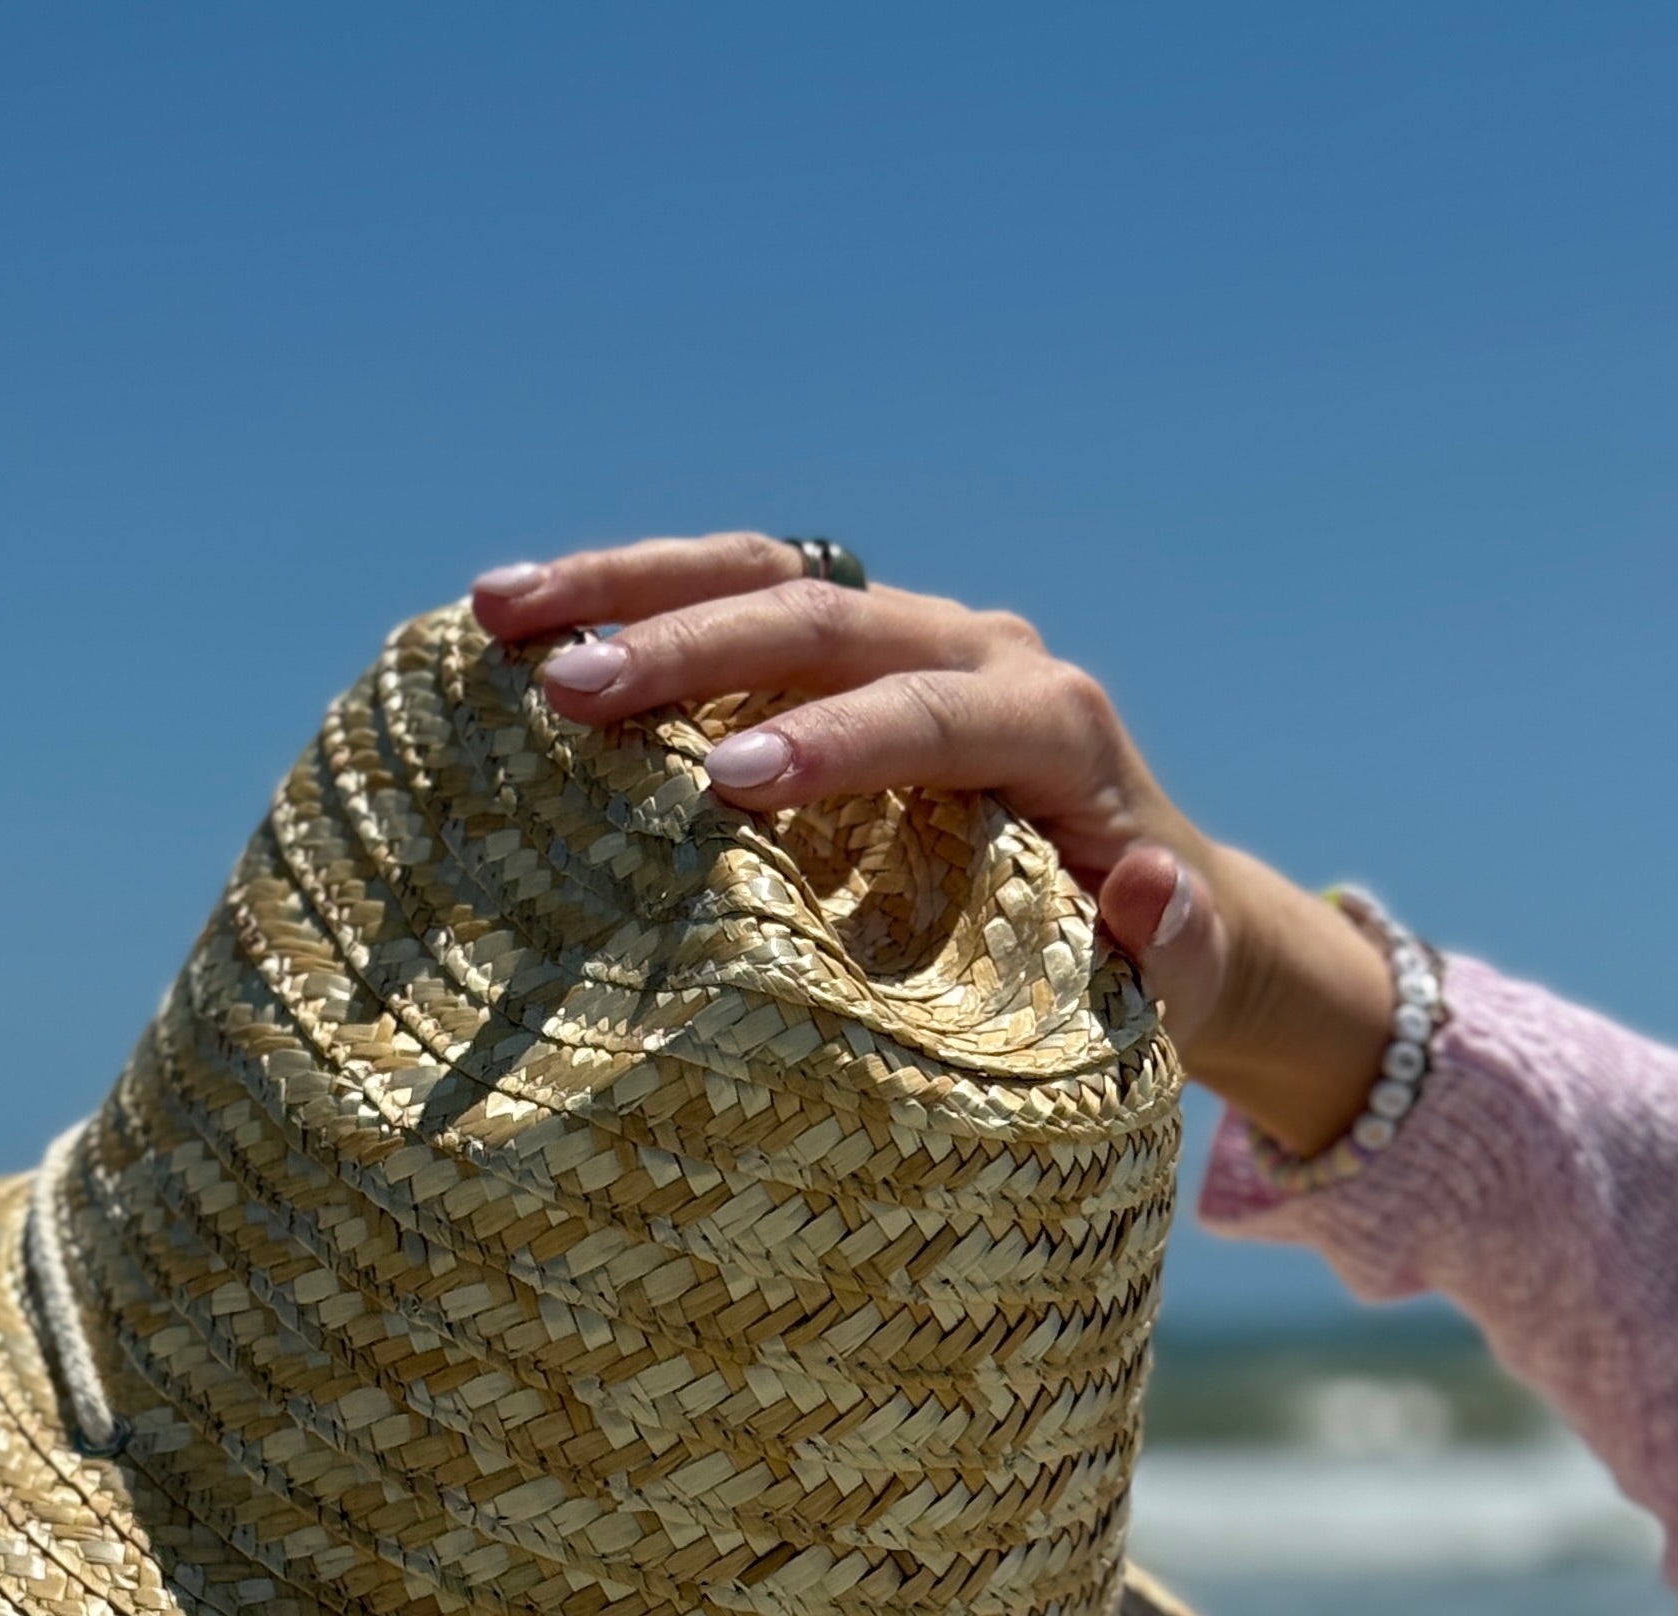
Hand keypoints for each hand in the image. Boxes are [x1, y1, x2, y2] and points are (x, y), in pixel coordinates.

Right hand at [473, 537, 1392, 1164]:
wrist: (1142, 895)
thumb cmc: (1145, 965)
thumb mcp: (1177, 980)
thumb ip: (1170, 942)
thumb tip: (1149, 884)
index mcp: (1050, 722)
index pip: (933, 714)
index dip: (836, 744)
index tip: (726, 786)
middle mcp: (978, 650)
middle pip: (827, 617)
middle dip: (696, 648)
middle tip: (572, 693)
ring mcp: (904, 633)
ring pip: (762, 572)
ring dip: (626, 587)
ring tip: (500, 613)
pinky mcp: (845, 647)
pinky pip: (732, 596)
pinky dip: (628, 600)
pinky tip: (515, 621)